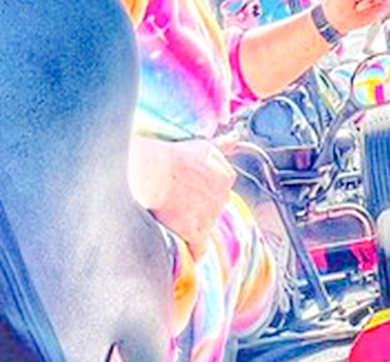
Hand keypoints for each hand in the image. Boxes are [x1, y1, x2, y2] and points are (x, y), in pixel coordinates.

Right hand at [128, 136, 235, 255]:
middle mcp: (222, 197)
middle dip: (197, 208)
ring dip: (191, 227)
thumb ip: (222, 145)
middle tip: (177, 203)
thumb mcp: (201, 146)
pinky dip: (192, 250)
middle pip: (212, 209)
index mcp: (226, 176)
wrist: (154, 172)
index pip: (219, 190)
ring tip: (172, 219)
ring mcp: (210, 217)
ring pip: (204, 227)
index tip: (186, 190)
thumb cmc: (174, 156)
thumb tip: (235, 137)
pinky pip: (198, 248)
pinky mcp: (195, 233)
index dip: (200, 191)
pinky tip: (183, 249)